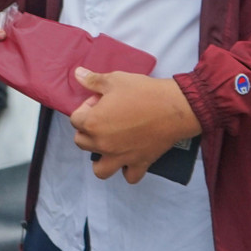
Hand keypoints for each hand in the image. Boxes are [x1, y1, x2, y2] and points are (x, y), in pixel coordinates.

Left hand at [68, 68, 202, 183]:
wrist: (175, 107)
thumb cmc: (143, 92)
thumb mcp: (115, 80)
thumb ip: (93, 80)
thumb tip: (77, 74)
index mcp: (93, 123)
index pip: (75, 119)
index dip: (86, 108)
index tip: (100, 101)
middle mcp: (103, 144)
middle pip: (82, 142)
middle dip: (88, 130)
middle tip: (106, 118)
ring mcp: (121, 157)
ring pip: (100, 169)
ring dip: (101, 158)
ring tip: (110, 144)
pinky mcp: (140, 163)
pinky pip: (130, 177)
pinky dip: (128, 170)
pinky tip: (130, 157)